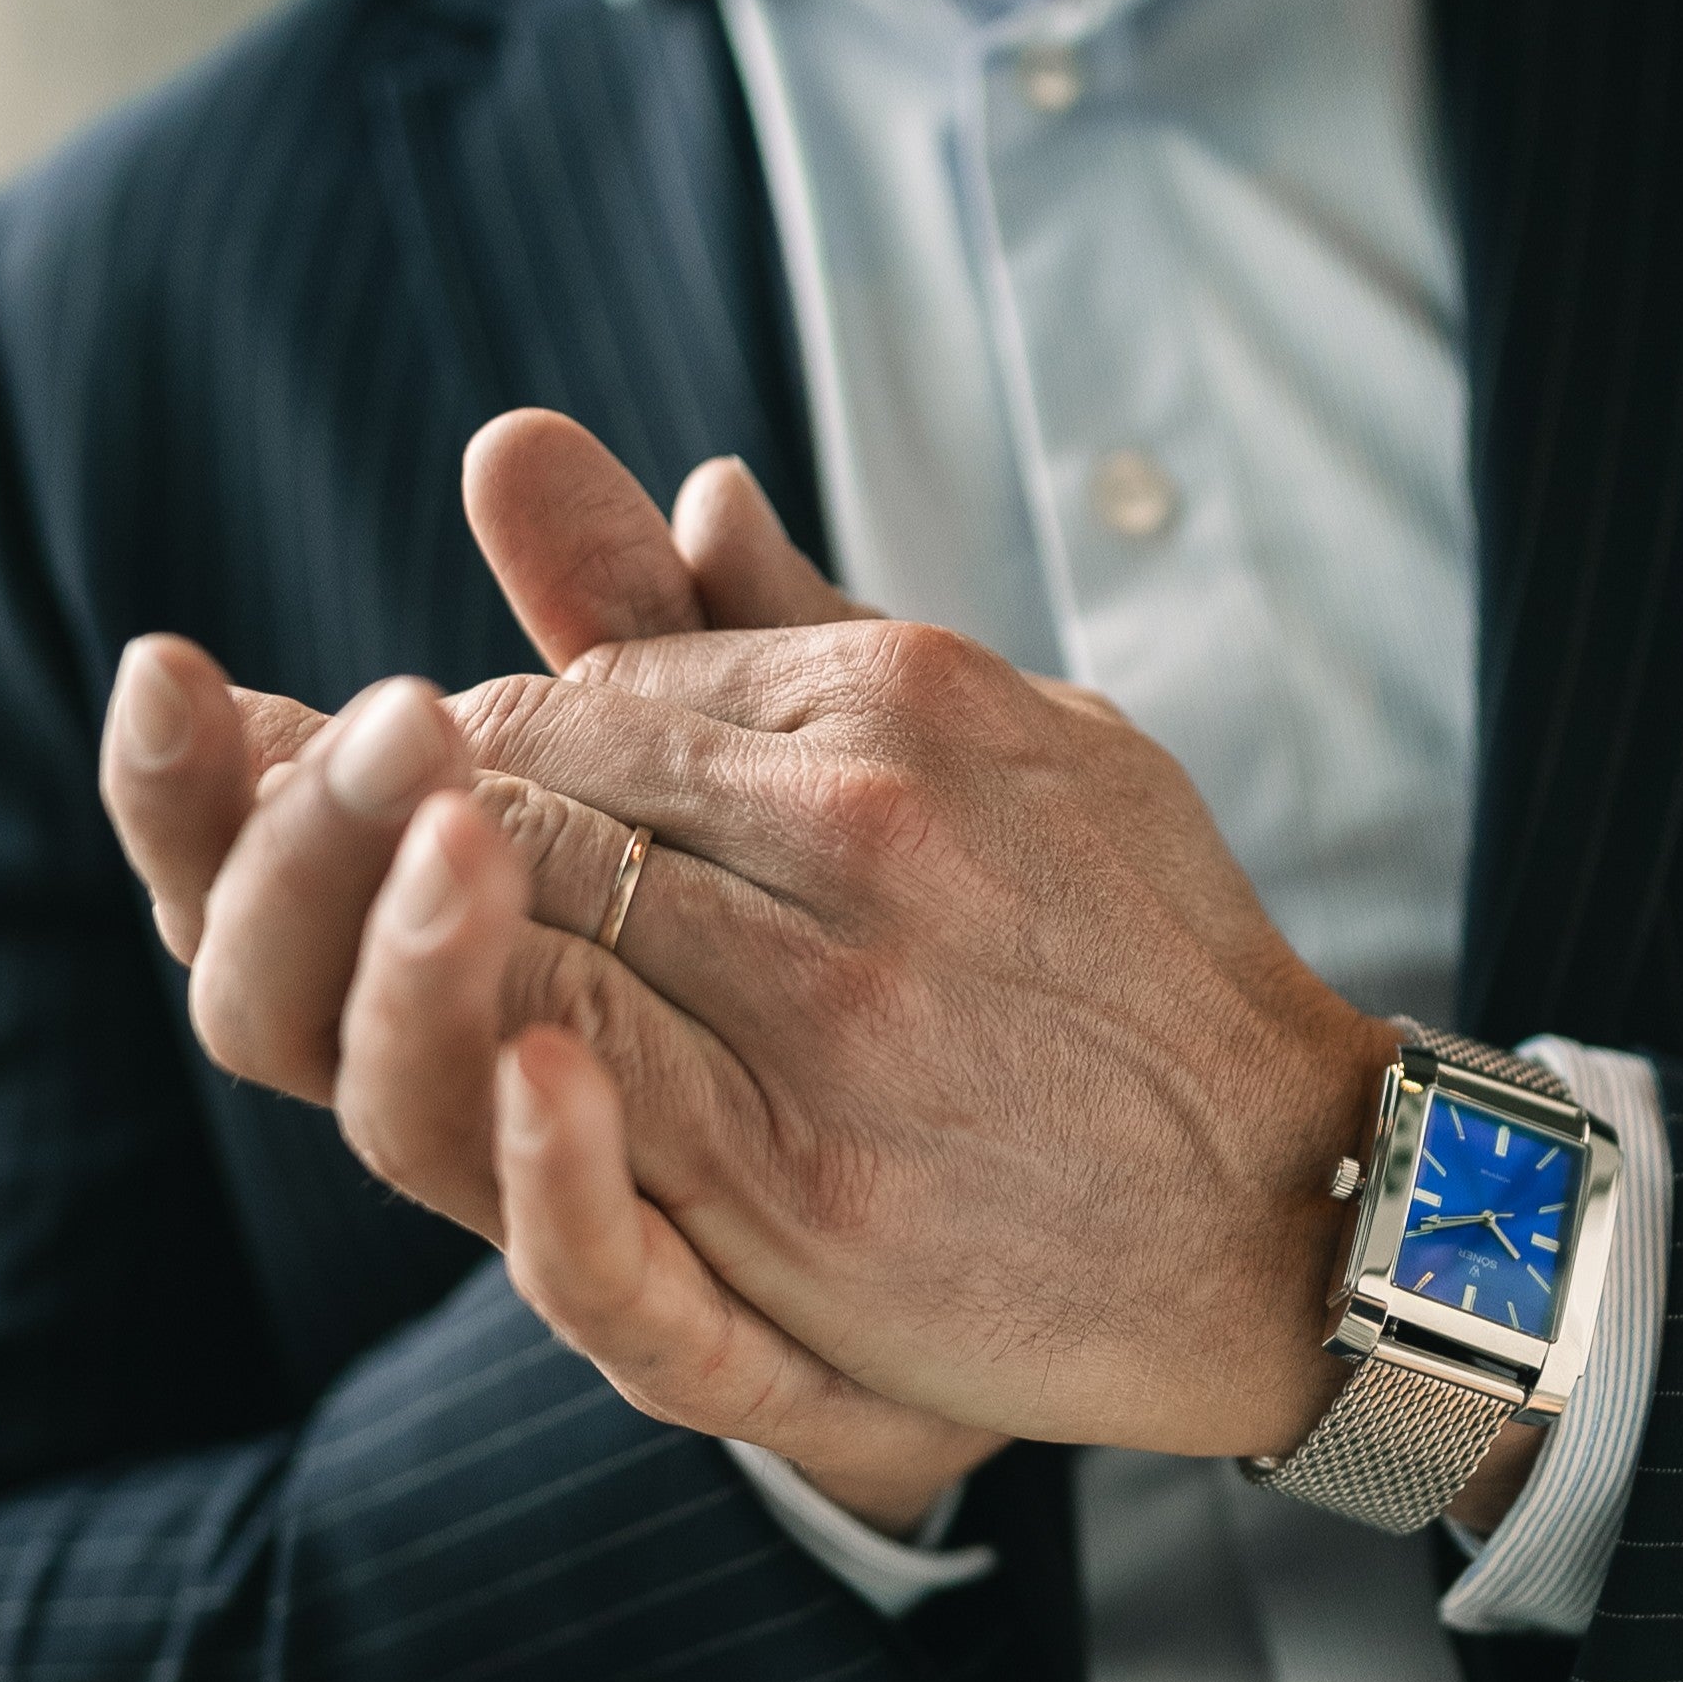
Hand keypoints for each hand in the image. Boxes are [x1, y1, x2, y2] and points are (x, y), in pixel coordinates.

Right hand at [102, 415, 1000, 1533]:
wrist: (1186, 1232)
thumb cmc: (966, 1011)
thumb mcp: (802, 801)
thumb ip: (653, 643)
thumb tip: (520, 441)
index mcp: (521, 968)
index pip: (285, 885)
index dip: (210, 792)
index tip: (187, 675)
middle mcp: (531, 1100)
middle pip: (290, 1006)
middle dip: (290, 860)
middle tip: (364, 722)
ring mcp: (622, 1229)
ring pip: (414, 1132)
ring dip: (407, 986)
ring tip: (449, 837)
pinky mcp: (734, 1339)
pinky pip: (601, 1289)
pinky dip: (551, 1187)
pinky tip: (553, 1072)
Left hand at [290, 613, 1394, 1459]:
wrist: (1287, 1202)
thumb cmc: (1149, 968)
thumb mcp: (1026, 745)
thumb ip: (824, 627)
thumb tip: (679, 479)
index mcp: (907, 697)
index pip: (601, 678)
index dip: (494, 737)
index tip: (465, 794)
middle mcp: (861, 827)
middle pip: (536, 784)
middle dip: (432, 826)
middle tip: (396, 875)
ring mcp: (827, 1001)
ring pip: (520, 914)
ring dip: (432, 934)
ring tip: (431, 970)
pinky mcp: (797, 1173)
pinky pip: (562, 1068)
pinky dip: (478, 1043)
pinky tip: (476, 1054)